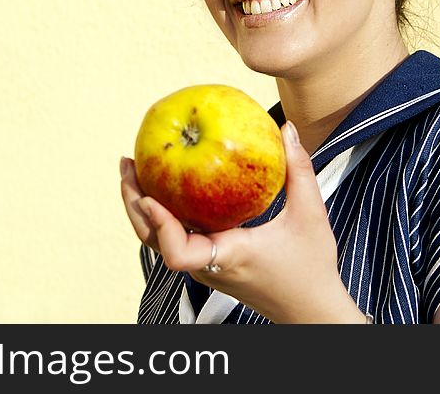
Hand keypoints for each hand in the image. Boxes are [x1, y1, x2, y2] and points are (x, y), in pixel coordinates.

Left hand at [120, 121, 368, 322]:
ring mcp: (203, 267)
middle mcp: (207, 265)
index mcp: (227, 256)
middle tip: (128, 163)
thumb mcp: (310, 214)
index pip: (178, 253)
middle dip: (134, 201)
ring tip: (134, 169)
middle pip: (153, 240)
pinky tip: (164, 185)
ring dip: (141, 206)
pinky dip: (160, 213)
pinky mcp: (206, 263)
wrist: (309, 309)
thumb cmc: (311, 269)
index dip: (159, 225)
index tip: (150, 197)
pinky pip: (173, 237)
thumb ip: (299, 170)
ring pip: (158, 240)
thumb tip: (288, 130)